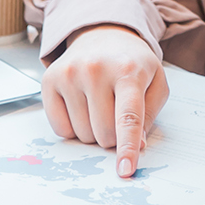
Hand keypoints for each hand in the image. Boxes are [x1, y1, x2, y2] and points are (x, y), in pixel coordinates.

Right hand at [42, 25, 168, 177]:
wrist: (103, 34)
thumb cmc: (131, 64)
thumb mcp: (155, 83)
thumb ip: (150, 115)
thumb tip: (136, 146)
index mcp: (128, 71)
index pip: (128, 117)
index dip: (127, 147)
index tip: (125, 170)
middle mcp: (96, 69)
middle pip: (104, 134)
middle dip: (113, 137)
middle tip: (116, 114)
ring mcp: (70, 74)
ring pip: (82, 135)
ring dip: (93, 131)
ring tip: (99, 104)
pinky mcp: (50, 80)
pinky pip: (60, 129)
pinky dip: (73, 127)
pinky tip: (81, 105)